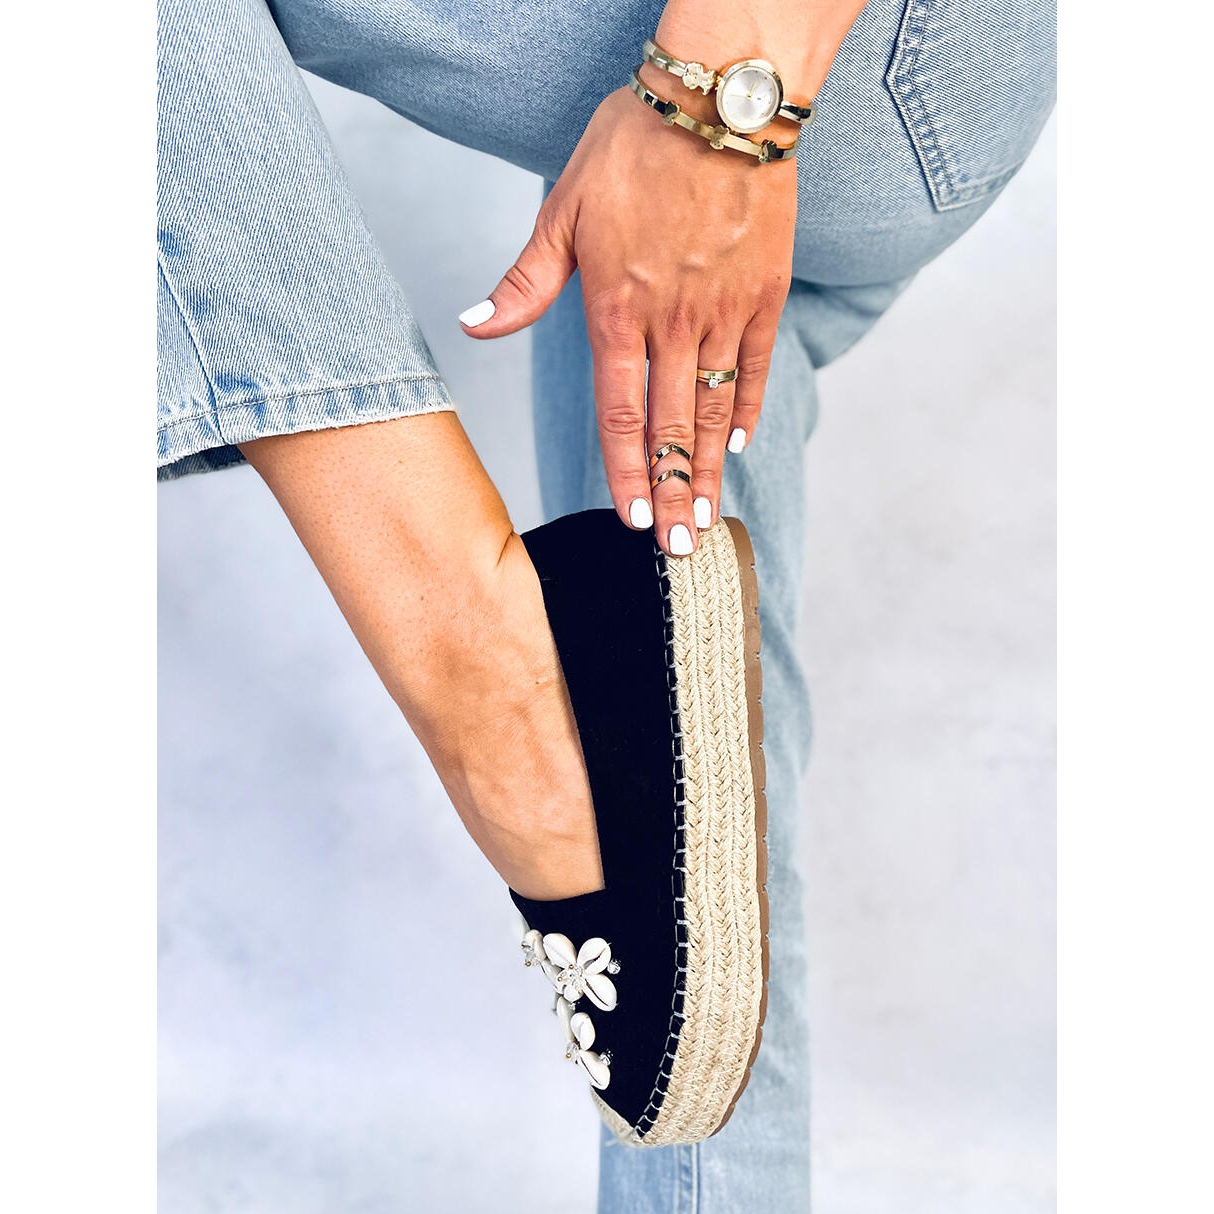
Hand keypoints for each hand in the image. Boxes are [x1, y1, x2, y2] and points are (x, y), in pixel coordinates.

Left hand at [459, 86, 796, 556]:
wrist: (719, 96)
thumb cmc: (634, 146)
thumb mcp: (562, 209)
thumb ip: (526, 281)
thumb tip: (475, 326)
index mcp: (617, 311)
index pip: (619, 415)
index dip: (625, 475)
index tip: (632, 522)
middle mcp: (673, 324)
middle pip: (671, 428)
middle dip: (673, 496)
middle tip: (679, 551)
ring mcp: (724, 311)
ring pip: (716, 409)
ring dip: (712, 470)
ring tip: (711, 520)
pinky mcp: (765, 291)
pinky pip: (756, 364)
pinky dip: (747, 407)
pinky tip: (742, 443)